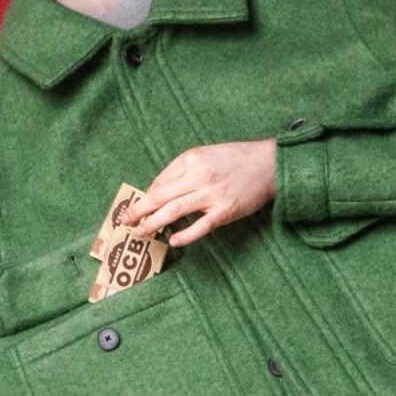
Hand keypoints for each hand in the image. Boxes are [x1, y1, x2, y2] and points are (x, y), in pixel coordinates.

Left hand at [124, 139, 276, 247]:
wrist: (269, 164)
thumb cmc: (237, 159)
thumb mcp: (206, 155)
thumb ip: (185, 170)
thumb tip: (161, 190)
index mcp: (191, 159)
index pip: (160, 181)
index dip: (145, 197)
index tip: (137, 207)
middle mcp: (198, 176)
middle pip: (160, 196)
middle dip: (139, 210)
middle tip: (126, 221)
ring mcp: (212, 195)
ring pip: (173, 211)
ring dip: (153, 223)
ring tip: (142, 232)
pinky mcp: (225, 211)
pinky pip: (200, 226)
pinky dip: (184, 235)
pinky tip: (173, 240)